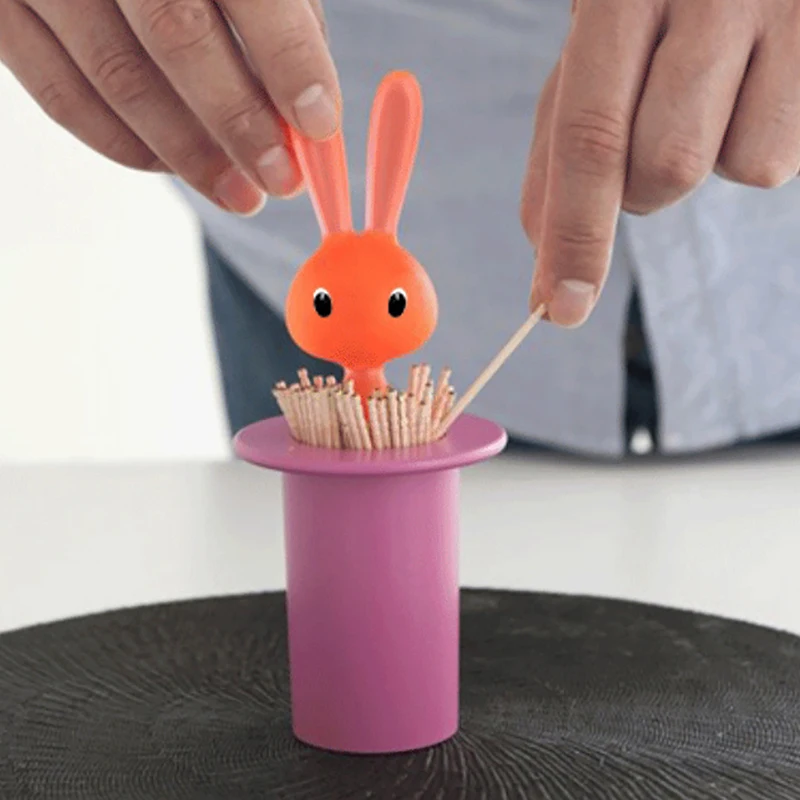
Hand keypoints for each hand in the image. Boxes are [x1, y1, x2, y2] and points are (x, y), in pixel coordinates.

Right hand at [0, 0, 338, 213]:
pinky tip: (172, 167)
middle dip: (238, 122)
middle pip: (177, 36)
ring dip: (188, 153)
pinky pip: (61, 95)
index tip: (319, 125)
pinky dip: (125, 145)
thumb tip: (301, 110)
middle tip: (281, 181)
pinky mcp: (0, 10)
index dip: (288, 59)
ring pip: (117, 77)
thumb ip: (277, 14)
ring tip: (240, 194)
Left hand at [522, 0, 799, 326]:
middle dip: (644, 192)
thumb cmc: (656, 6)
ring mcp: (784, 11)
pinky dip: (756, 145)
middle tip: (649, 135)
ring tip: (707, 95)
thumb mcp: (593, 55)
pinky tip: (753, 91)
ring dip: (708, 162)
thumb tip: (545, 259)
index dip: (575, 235)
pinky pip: (784, 155)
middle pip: (666, 168)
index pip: (591, 139)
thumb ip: (560, 150)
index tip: (561, 309)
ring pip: (741, 166)